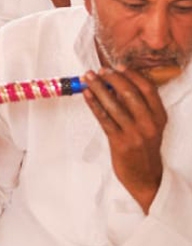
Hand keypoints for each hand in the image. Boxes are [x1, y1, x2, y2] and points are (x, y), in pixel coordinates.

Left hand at [82, 67, 166, 212]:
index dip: (131, 74)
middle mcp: (149, 124)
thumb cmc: (144, 147)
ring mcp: (135, 133)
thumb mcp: (149, 126)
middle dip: (112, 78)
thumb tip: (114, 82)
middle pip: (129, 92)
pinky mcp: (120, 142)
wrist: (146, 178)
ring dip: (98, 87)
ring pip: (113, 103)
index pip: (147, 88)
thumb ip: (137, 106)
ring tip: (87, 77)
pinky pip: (104, 118)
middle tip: (99, 70)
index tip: (117, 66)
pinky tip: (86, 94)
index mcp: (159, 116)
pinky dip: (93, 103)